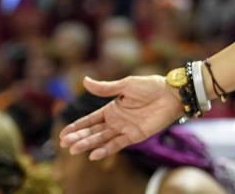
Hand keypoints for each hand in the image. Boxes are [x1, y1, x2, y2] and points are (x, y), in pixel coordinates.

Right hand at [58, 74, 182, 159]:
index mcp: (112, 107)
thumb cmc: (150, 86)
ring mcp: (124, 129)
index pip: (90, 120)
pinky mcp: (135, 136)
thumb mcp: (125, 85)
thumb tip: (84, 80)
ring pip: (102, 139)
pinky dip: (105, 150)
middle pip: (93, 131)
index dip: (77, 126)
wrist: (171, 94)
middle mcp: (116, 120)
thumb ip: (105, 88)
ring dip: (88, 144)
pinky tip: (93, 155)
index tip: (62, 133)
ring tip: (74, 150)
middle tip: (64, 144)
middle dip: (79, 137)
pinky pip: (117, 144)